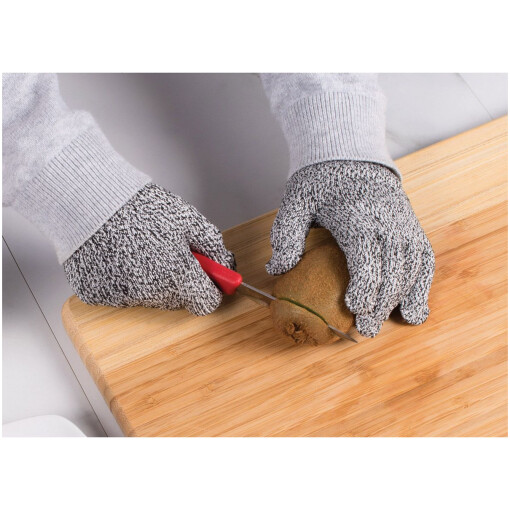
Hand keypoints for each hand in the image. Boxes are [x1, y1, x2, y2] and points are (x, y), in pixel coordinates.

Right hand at [64, 183, 233, 314]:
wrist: (88, 197)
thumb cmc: (140, 205)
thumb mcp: (188, 219)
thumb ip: (213, 247)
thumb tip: (227, 267)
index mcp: (176, 274)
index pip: (205, 303)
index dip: (209, 288)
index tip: (206, 277)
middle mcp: (150, 292)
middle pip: (176, 300)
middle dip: (178, 281)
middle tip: (167, 252)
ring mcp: (121, 296)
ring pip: (149, 298)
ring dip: (150, 280)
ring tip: (137, 248)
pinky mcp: (97, 295)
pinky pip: (121, 294)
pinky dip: (123, 279)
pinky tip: (117, 254)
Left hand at [266, 161, 434, 336]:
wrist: (351, 155)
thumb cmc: (321, 182)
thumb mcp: (295, 200)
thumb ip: (287, 234)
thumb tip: (278, 269)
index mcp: (356, 216)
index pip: (366, 256)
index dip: (364, 285)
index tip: (354, 309)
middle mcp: (386, 221)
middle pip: (391, 268)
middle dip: (381, 303)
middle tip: (366, 330)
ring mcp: (403, 224)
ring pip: (412, 266)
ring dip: (403, 297)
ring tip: (389, 322)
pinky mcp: (412, 226)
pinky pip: (425, 259)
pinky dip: (422, 284)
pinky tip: (413, 307)